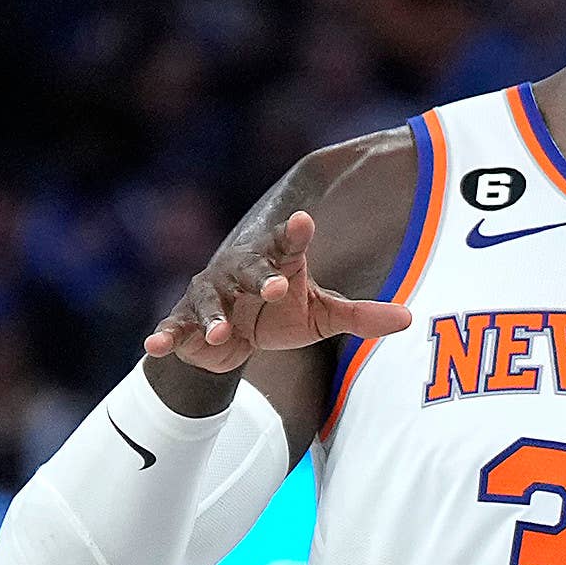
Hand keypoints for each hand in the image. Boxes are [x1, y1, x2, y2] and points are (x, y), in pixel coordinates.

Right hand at [142, 209, 413, 374]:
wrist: (234, 341)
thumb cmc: (281, 315)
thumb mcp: (322, 317)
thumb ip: (362, 316)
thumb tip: (410, 318)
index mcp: (275, 262)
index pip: (287, 244)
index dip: (294, 234)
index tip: (303, 221)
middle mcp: (240, 271)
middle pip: (248, 269)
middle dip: (259, 277)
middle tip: (277, 288)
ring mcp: (210, 295)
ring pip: (209, 301)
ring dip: (214, 315)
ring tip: (224, 332)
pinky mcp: (186, 321)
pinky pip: (176, 326)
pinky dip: (165, 333)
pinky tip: (155, 343)